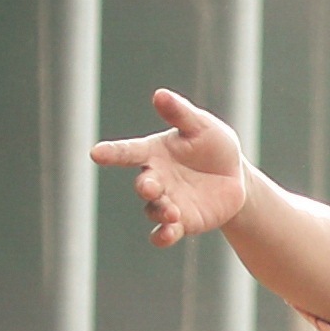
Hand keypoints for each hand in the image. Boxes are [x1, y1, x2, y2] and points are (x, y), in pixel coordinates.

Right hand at [93, 88, 254, 247]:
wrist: (234, 177)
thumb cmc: (213, 145)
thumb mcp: (201, 126)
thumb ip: (180, 113)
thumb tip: (160, 94)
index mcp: (154, 153)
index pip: (128, 151)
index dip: (112, 152)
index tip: (95, 153)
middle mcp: (156, 178)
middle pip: (143, 185)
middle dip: (146, 187)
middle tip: (152, 187)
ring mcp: (167, 202)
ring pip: (153, 210)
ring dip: (160, 212)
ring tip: (172, 212)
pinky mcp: (181, 223)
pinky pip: (164, 233)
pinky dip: (162, 236)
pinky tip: (165, 236)